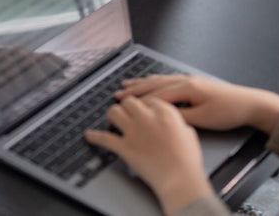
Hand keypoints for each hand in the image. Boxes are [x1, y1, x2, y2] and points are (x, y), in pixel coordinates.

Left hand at [85, 96, 212, 214]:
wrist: (180, 180)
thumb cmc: (188, 161)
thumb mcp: (189, 134)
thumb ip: (178, 123)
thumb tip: (174, 123)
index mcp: (164, 112)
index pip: (148, 99)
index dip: (144, 105)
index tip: (142, 109)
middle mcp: (146, 117)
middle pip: (129, 101)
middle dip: (127, 106)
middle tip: (126, 113)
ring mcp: (133, 131)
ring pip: (114, 112)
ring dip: (112, 115)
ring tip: (112, 120)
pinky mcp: (124, 146)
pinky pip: (104, 138)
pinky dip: (95, 137)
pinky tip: (89, 135)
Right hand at [114, 74, 278, 134]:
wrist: (249, 104)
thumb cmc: (228, 112)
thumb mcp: (203, 119)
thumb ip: (180, 116)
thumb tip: (162, 116)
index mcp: (186, 87)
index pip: (156, 94)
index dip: (138, 99)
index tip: (123, 102)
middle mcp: (185, 80)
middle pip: (154, 84)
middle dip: (135, 89)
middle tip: (119, 92)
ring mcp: (189, 80)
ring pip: (160, 80)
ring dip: (143, 83)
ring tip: (128, 85)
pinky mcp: (193, 83)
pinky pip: (167, 80)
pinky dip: (155, 81)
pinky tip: (151, 82)